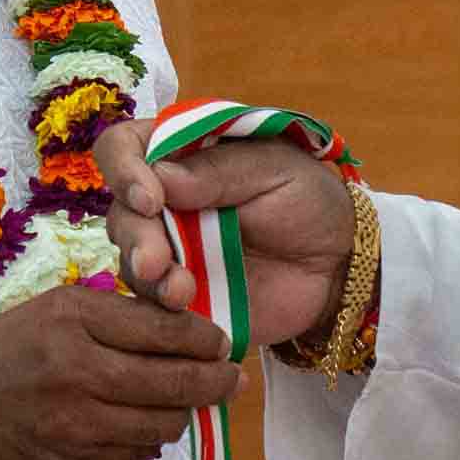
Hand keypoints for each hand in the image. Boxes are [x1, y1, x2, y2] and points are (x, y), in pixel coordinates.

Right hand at [0, 280, 240, 459]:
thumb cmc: (12, 347)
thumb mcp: (60, 308)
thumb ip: (123, 314)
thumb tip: (191, 329)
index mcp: (74, 323)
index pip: (164, 331)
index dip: (206, 340)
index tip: (222, 343)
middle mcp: (77, 375)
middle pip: (175, 384)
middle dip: (215, 382)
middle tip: (232, 379)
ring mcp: (76, 428)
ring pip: (164, 426)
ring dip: (183, 414)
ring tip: (186, 402)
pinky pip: (134, 456)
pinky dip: (146, 440)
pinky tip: (140, 424)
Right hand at [95, 119, 357, 346]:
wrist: (338, 264)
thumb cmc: (310, 201)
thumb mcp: (275, 170)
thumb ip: (220, 171)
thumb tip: (159, 176)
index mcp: (183, 155)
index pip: (124, 148)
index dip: (124, 170)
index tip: (149, 199)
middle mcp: (165, 202)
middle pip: (121, 212)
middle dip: (136, 237)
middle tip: (156, 262)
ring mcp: (170, 250)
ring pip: (131, 260)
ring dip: (148, 277)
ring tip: (180, 292)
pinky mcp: (180, 296)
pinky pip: (151, 305)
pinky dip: (162, 310)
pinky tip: (188, 311)